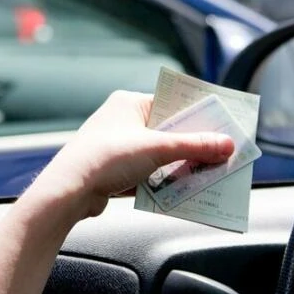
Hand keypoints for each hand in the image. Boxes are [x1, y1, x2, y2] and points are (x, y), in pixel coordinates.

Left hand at [32, 91, 234, 218]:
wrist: (69, 191)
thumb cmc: (105, 158)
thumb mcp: (157, 148)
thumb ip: (194, 146)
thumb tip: (225, 144)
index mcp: (129, 103)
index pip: (171, 103)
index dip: (197, 115)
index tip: (222, 125)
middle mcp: (123, 120)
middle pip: (168, 131)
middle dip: (193, 144)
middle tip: (220, 154)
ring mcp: (118, 146)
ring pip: (159, 154)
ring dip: (179, 165)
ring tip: (206, 174)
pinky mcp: (115, 171)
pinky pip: (148, 173)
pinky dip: (164, 181)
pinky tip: (183, 191)